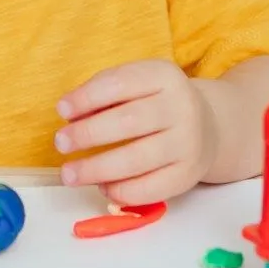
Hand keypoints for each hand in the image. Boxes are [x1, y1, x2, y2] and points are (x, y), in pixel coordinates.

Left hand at [54, 59, 217, 206]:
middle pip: (128, 121)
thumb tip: (70, 116)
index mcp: (164, 76)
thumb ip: (105, 94)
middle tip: (60, 143)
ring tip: (69, 174)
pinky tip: (102, 187)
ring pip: (136, 159)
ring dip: (96, 169)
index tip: (61, 110)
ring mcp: (187, 143)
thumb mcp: (138, 85)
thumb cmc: (157, 104)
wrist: (208, 127)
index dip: (87, 97)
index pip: (120, 83)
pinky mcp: (187, 175)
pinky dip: (120, 191)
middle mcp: (181, 107)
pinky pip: (149, 188)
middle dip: (88, 134)